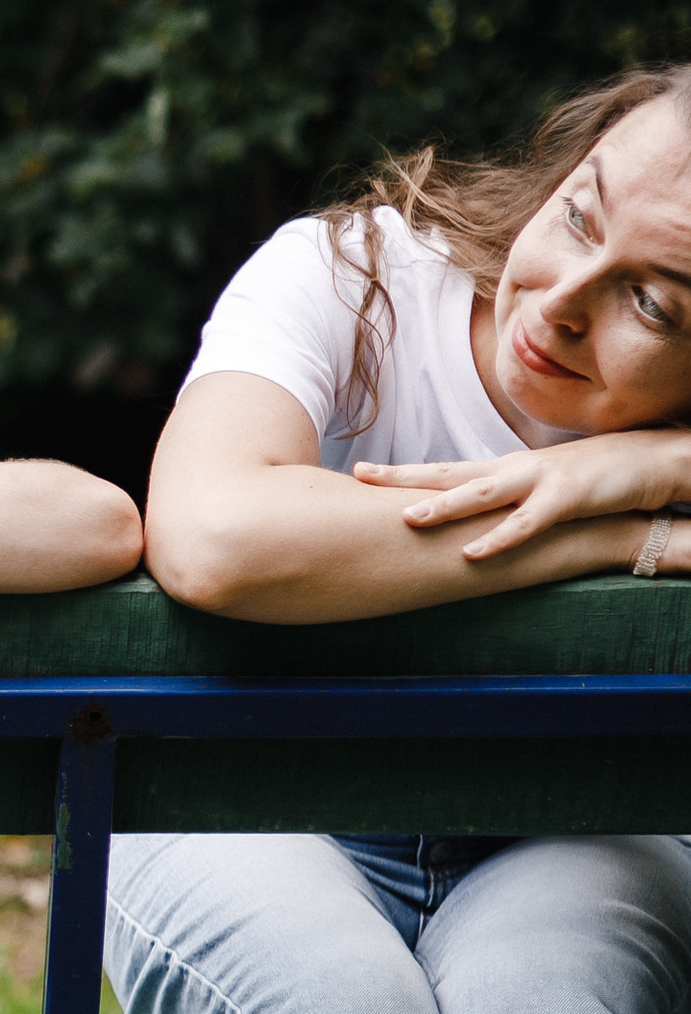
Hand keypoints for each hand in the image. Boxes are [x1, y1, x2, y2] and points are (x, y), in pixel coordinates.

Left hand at [353, 430, 690, 558]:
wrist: (654, 460)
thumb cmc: (592, 478)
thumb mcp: (539, 490)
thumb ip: (504, 502)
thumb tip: (467, 521)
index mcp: (504, 469)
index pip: (444, 469)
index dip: (403, 472)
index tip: (361, 472)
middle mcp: (514, 470)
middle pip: (449, 471)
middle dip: (403, 476)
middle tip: (360, 475)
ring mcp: (540, 480)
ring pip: (482, 493)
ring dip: (444, 505)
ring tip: (407, 518)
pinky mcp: (569, 499)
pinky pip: (529, 522)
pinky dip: (500, 538)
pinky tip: (472, 553)